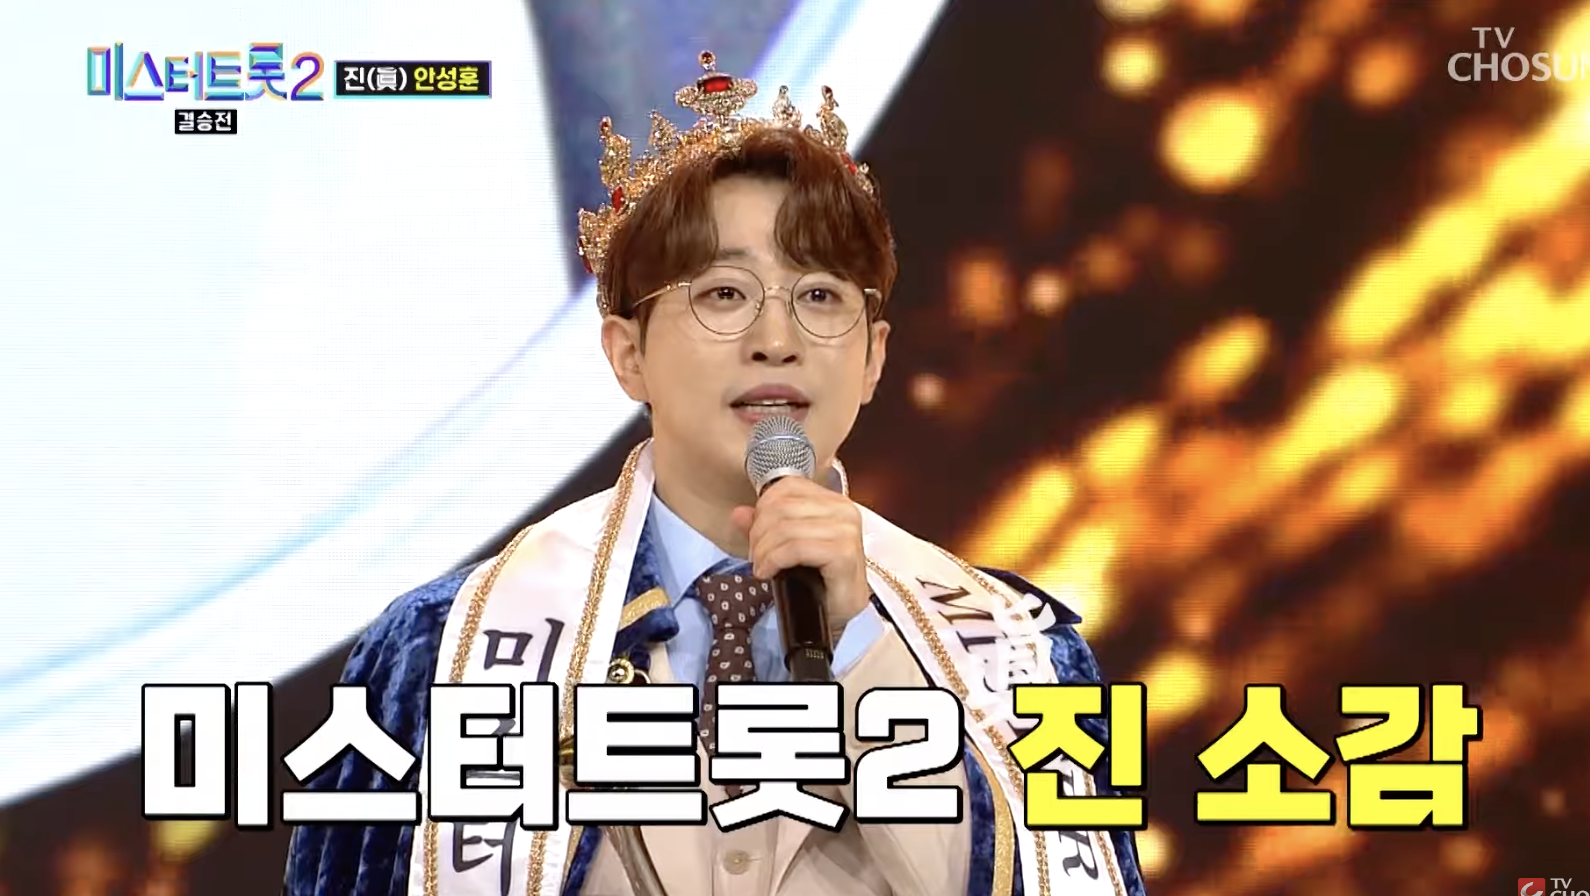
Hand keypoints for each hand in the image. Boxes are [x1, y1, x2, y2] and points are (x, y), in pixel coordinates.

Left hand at [730, 476, 871, 637]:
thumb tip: (738, 513)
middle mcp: (843, 510)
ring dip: (764, 550)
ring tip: (762, 567)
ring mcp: (846, 530)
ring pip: (785, 528)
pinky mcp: (843, 553)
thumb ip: (764, 526)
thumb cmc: (818, 579)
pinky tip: (767, 573)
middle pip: (781, 507)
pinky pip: (795, 548)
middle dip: (759, 534)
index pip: (787, 487)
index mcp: (833, 500)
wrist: (841, 611)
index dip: (762, 509)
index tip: (756, 536)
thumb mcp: (786, 546)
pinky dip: (774, 560)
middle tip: (756, 557)